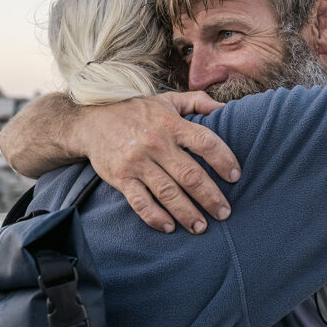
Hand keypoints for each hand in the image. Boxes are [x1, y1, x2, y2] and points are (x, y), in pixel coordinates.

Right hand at [76, 92, 240, 233]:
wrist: (91, 120)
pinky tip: (170, 227)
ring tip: (201, 227)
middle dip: (210, 196)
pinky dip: (155, 217)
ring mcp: (137, 162)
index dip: (223, 160)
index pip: (204, 142)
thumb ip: (198, 102)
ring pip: (167, 192)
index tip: (236, 176)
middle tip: (225, 212)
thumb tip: (227, 108)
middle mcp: (155, 143)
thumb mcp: (167, 100)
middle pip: (189, 174)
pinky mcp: (120, 177)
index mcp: (171, 123)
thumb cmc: (137, 112)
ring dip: (187, 212)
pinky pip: (140, 202)